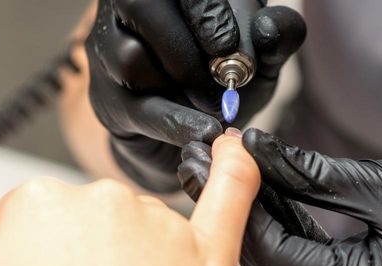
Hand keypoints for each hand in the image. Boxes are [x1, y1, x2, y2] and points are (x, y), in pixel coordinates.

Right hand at [85, 0, 304, 191]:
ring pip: (130, 56)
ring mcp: (110, 52)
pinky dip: (174, 120)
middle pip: (138, 4)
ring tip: (215, 106)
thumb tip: (269, 26)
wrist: (192, 136)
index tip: (230, 44)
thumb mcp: (259, 58)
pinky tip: (203, 130)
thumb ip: (275, 37)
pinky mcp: (106, 98)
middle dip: (183, 40)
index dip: (203, 8)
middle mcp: (129, 10)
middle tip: (222, 73)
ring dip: (181, 82)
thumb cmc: (225, 83)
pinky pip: (134, 104)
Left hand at [179, 128, 381, 265]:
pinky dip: (292, 231)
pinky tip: (276, 193)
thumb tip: (258, 153)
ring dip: (266, 219)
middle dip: (246, 211)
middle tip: (220, 160)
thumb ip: (311, 173)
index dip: (243, 202)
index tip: (224, 157)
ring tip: (246, 169)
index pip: (273, 254)